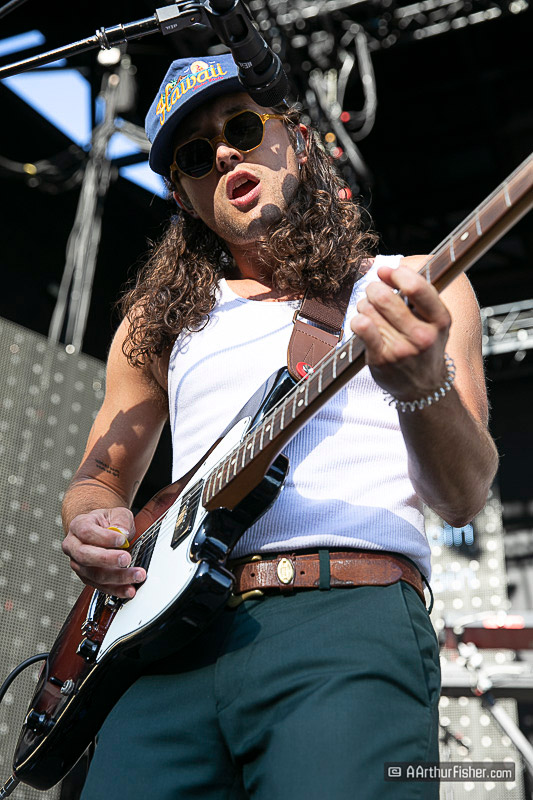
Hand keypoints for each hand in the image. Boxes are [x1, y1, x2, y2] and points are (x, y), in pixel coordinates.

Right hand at [62, 507, 145, 598]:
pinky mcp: (87, 578)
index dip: (104, 538)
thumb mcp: (117, 513)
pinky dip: (116, 589)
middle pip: (85, 556)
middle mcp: (73, 546)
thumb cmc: (107, 522)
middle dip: (108, 560)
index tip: (122, 540)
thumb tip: (122, 532)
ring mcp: (78, 564)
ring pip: (94, 575)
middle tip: (126, 558)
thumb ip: (120, 520)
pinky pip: (100, 586)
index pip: (86, 532)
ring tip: (136, 575)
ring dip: (117, 577)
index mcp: (78, 526)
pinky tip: (129, 589)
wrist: (100, 531)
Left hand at [350, 264, 451, 400]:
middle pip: (384, 297)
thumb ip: (416, 295)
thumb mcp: (434, 321)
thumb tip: (385, 269)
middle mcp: (423, 336)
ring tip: (371, 314)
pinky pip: (361, 327)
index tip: (387, 272)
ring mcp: (402, 350)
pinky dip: (357, 321)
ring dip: (364, 307)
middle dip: (373, 289)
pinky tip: (361, 323)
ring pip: (368, 310)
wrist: (423, 388)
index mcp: (440, 320)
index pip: (417, 287)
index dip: (397, 274)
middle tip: (374, 294)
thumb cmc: (424, 346)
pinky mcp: (381, 360)